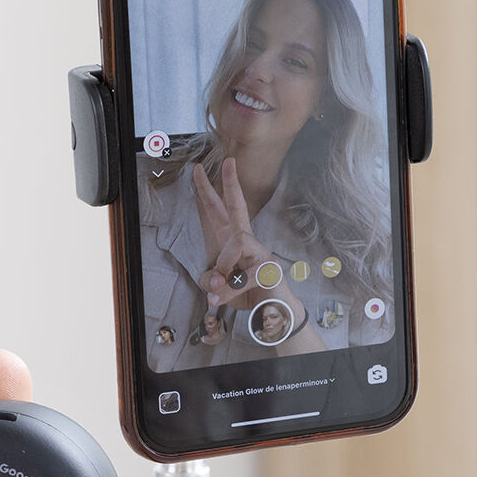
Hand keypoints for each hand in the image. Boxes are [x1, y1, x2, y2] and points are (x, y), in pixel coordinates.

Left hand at [193, 157, 284, 312]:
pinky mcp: (268, 270)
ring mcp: (261, 254)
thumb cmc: (250, 297)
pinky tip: (223, 297)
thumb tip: (214, 278)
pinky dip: (230, 289)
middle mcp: (249, 243)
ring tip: (220, 288)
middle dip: (231, 184)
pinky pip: (243, 275)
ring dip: (223, 267)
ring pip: (235, 245)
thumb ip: (211, 280)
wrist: (277, 316)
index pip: (219, 213)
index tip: (199, 170)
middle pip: (238, 209)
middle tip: (227, 160)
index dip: (208, 193)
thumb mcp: (219, 289)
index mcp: (234, 244)